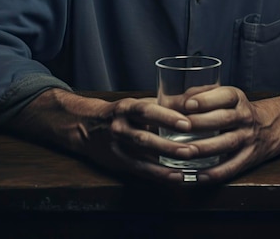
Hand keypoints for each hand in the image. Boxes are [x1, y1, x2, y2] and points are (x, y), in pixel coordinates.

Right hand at [6, 88, 202, 182]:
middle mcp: (119, 127)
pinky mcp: (119, 163)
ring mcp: (117, 147)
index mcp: (126, 108)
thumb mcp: (136, 103)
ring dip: (167, 162)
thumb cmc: (121, 113)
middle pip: (145, 138)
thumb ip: (162, 104)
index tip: (187, 123)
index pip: (146, 110)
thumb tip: (194, 101)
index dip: (167, 117)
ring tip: (188, 165)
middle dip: (169, 145)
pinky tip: (177, 177)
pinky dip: (160, 175)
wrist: (85, 127)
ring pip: (143, 157)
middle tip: (192, 149)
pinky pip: (142, 172)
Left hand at [172, 84, 279, 183]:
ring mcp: (247, 138)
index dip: (206, 99)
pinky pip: (230, 168)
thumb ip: (201, 93)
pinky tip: (196, 176)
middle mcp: (245, 117)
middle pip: (223, 119)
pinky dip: (213, 173)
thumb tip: (173, 100)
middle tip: (180, 127)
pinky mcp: (247, 159)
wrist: (270, 127)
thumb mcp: (225, 95)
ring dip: (205, 148)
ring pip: (226, 143)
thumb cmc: (234, 109)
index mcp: (237, 98)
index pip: (225, 95)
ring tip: (185, 152)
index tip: (187, 104)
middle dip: (201, 123)